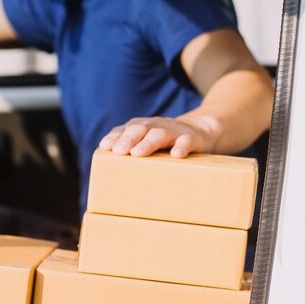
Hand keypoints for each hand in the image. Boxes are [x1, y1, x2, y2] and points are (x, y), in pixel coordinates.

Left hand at [98, 115, 219, 157]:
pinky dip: (181, 146)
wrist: (199, 131)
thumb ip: (130, 154)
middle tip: (119, 151)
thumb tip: (109, 177)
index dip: (114, 137)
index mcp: (140, 128)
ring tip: (137, 153)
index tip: (105, 147)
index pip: (124, 130)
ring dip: (148, 143)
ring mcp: (173, 130)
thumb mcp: (146, 145)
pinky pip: (186, 141)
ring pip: (159, 133)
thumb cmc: (164, 145)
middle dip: (127, 139)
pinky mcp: (191, 137)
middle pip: (139, 129)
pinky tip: (176, 155)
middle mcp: (154, 126)